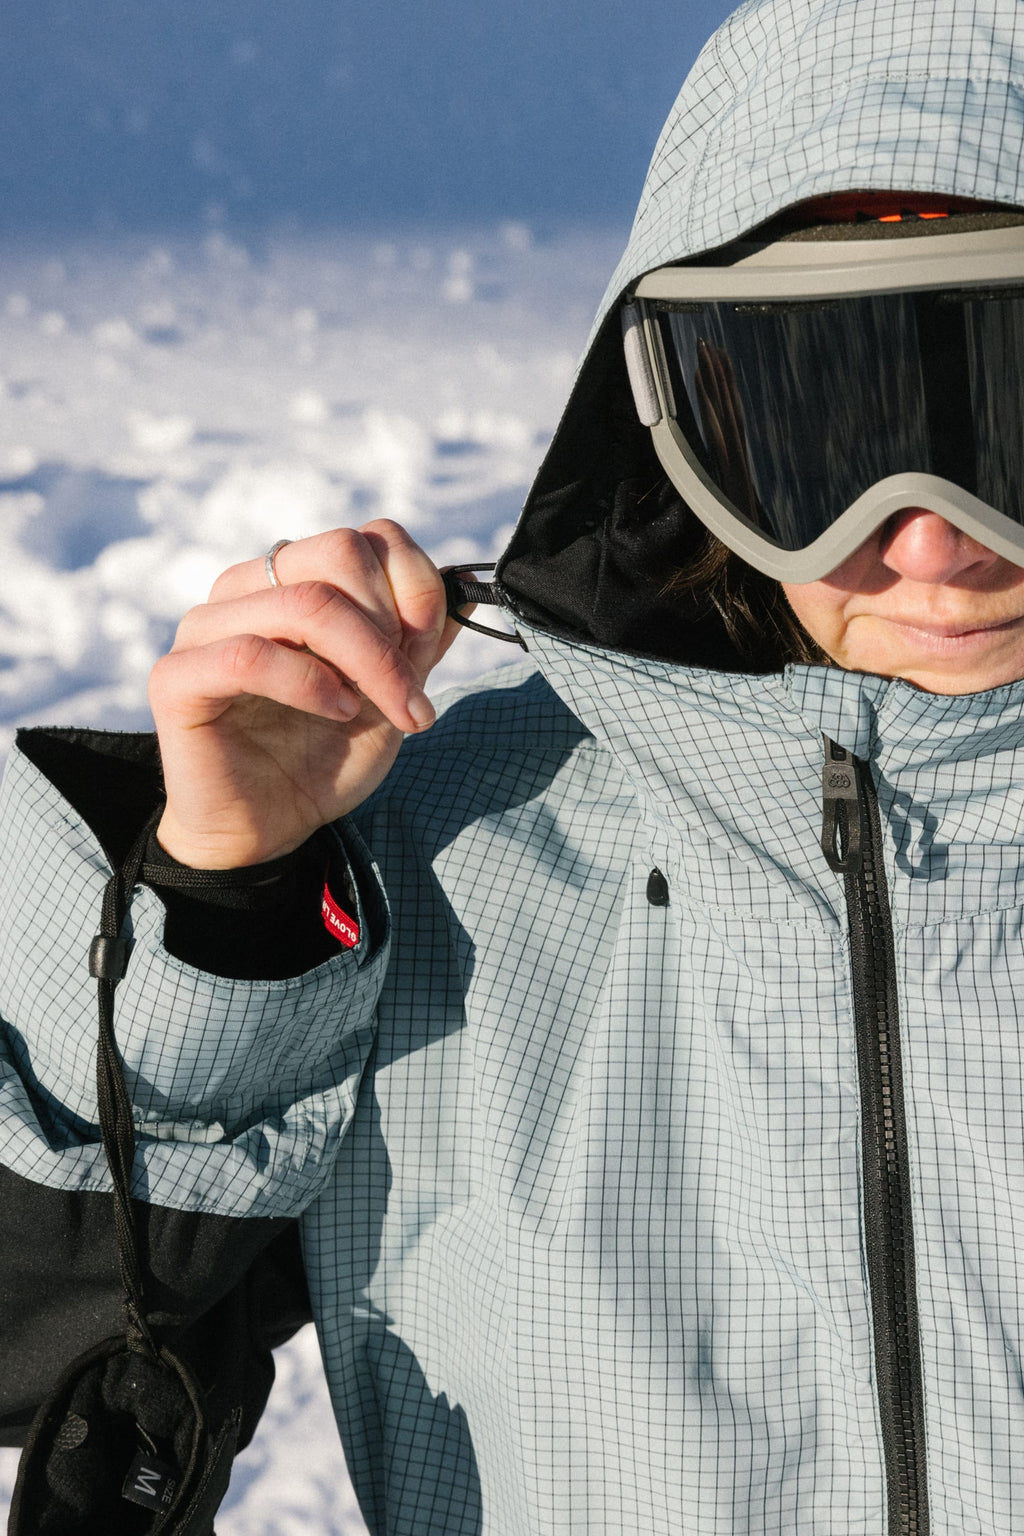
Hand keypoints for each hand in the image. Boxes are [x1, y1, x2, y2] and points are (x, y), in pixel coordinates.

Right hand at [149, 520, 461, 867]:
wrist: (269, 830)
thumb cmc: (321, 758)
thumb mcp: (390, 695)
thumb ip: (419, 639)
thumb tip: (463, 588)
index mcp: (293, 580)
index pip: (367, 537)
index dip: (415, 588)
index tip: (429, 653)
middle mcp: (245, 589)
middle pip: (339, 553)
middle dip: (393, 626)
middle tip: (407, 693)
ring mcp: (205, 627)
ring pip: (305, 602)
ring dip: (365, 661)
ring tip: (374, 710)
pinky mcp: (177, 677)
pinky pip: (250, 655)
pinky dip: (309, 682)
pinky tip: (335, 712)